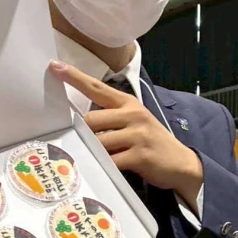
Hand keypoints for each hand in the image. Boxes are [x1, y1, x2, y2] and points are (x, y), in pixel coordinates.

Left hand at [49, 61, 202, 211]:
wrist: (181, 164)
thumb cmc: (152, 144)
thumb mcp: (136, 122)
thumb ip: (113, 119)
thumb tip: (82, 123)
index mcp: (129, 104)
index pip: (97, 87)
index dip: (75, 78)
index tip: (55, 67)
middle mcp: (133, 115)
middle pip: (92, 120)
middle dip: (83, 134)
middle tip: (81, 145)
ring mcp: (137, 135)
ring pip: (99, 142)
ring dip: (93, 153)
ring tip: (96, 160)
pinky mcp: (140, 156)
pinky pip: (111, 161)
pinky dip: (104, 167)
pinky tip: (106, 171)